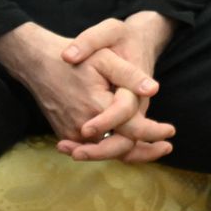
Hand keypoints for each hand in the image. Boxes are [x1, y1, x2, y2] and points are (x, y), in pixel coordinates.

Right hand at [0, 22, 167, 160]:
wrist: (39, 63)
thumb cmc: (76, 58)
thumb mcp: (106, 58)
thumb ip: (130, 75)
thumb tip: (153, 89)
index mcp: (98, 107)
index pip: (132, 129)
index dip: (153, 132)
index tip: (171, 131)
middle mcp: (83, 126)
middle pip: (120, 148)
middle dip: (145, 151)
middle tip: (166, 147)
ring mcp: (71, 133)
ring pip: (105, 151)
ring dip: (128, 152)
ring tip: (153, 150)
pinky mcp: (65, 134)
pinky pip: (91, 148)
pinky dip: (109, 149)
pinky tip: (126, 146)